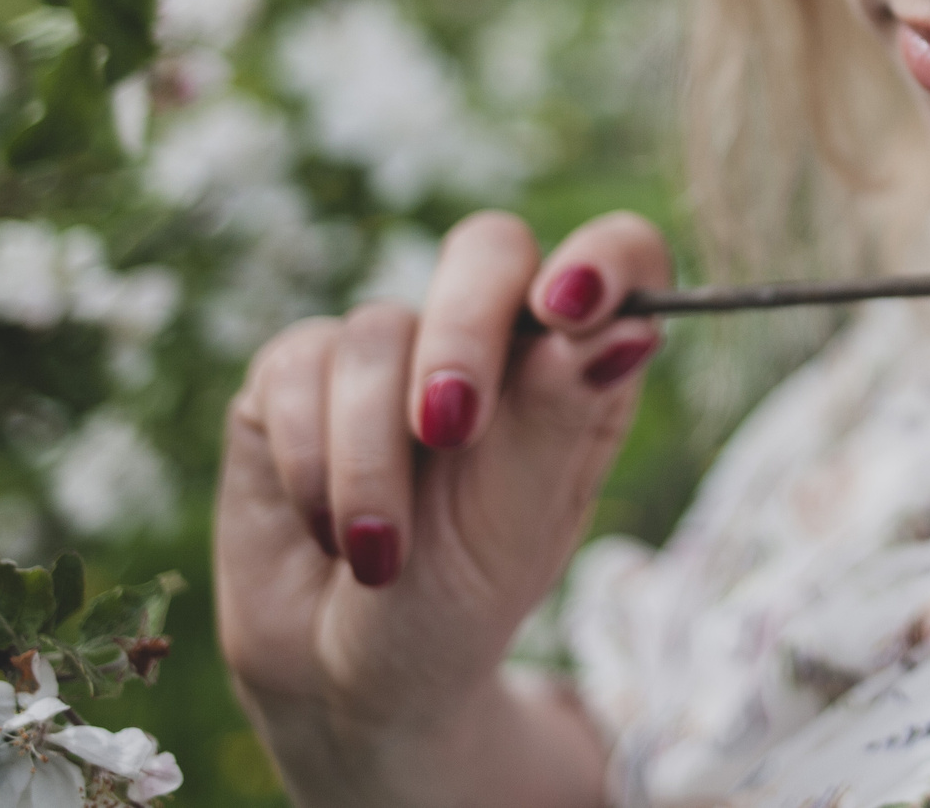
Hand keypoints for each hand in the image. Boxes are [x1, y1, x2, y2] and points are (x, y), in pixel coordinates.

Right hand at [215, 209, 670, 807]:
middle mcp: (489, 340)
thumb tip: (630, 330)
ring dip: (374, 458)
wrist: (344, 680)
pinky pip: (298, 365)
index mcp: (574, 369)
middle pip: (487, 249)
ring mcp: (391, 351)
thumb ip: (560, 417)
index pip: (620, 259)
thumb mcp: (519, 528)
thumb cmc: (458, 605)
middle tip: (450, 429)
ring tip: (380, 555)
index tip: (571, 307)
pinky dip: (312, 463)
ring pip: (379, 329)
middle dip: (463, 332)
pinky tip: (327, 531)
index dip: (604, 258)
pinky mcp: (298, 375)